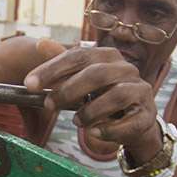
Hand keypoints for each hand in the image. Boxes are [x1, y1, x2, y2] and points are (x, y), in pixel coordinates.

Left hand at [23, 46, 161, 161]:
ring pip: (116, 95)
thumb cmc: (104, 97)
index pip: (78, 56)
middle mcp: (126, 69)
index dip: (52, 69)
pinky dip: (110, 129)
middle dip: (68, 90)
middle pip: (97, 74)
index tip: (30, 84)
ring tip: (77, 122)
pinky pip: (130, 122)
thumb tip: (40, 43)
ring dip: (91, 111)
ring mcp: (140, 91)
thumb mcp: (82, 79)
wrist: (135, 122)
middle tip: (49, 105)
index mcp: (108, 56)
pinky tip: (95, 133)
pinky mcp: (147, 115)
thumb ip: (63, 63)